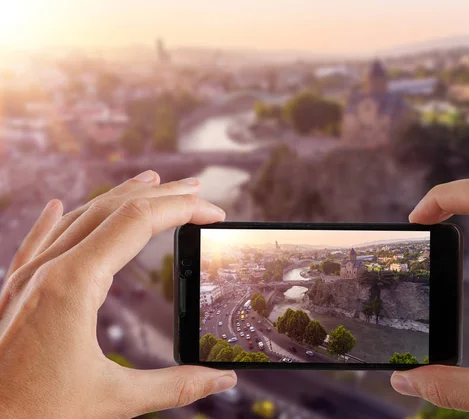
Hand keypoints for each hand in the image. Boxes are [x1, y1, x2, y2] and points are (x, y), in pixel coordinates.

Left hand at [0, 171, 236, 418]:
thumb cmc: (32, 415)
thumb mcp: (112, 402)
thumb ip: (175, 386)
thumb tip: (222, 380)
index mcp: (73, 284)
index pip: (139, 223)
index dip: (183, 210)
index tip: (214, 213)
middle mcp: (48, 270)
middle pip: (113, 210)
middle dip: (161, 195)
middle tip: (195, 188)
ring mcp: (27, 278)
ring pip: (78, 218)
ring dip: (119, 198)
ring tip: (150, 183)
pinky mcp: (14, 293)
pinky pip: (37, 242)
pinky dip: (55, 220)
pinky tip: (56, 205)